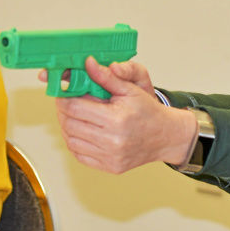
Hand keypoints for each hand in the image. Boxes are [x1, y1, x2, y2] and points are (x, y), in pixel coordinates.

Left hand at [49, 57, 196, 172]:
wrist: (166, 136)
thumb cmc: (148, 111)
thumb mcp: (131, 89)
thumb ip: (107, 77)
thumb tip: (88, 63)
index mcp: (116, 119)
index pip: (74, 107)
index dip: (64, 98)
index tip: (64, 94)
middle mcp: (112, 140)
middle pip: (69, 125)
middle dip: (63, 112)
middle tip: (67, 104)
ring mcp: (111, 156)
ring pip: (71, 141)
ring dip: (68, 127)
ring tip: (75, 117)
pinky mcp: (110, 167)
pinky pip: (80, 155)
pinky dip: (76, 143)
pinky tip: (82, 132)